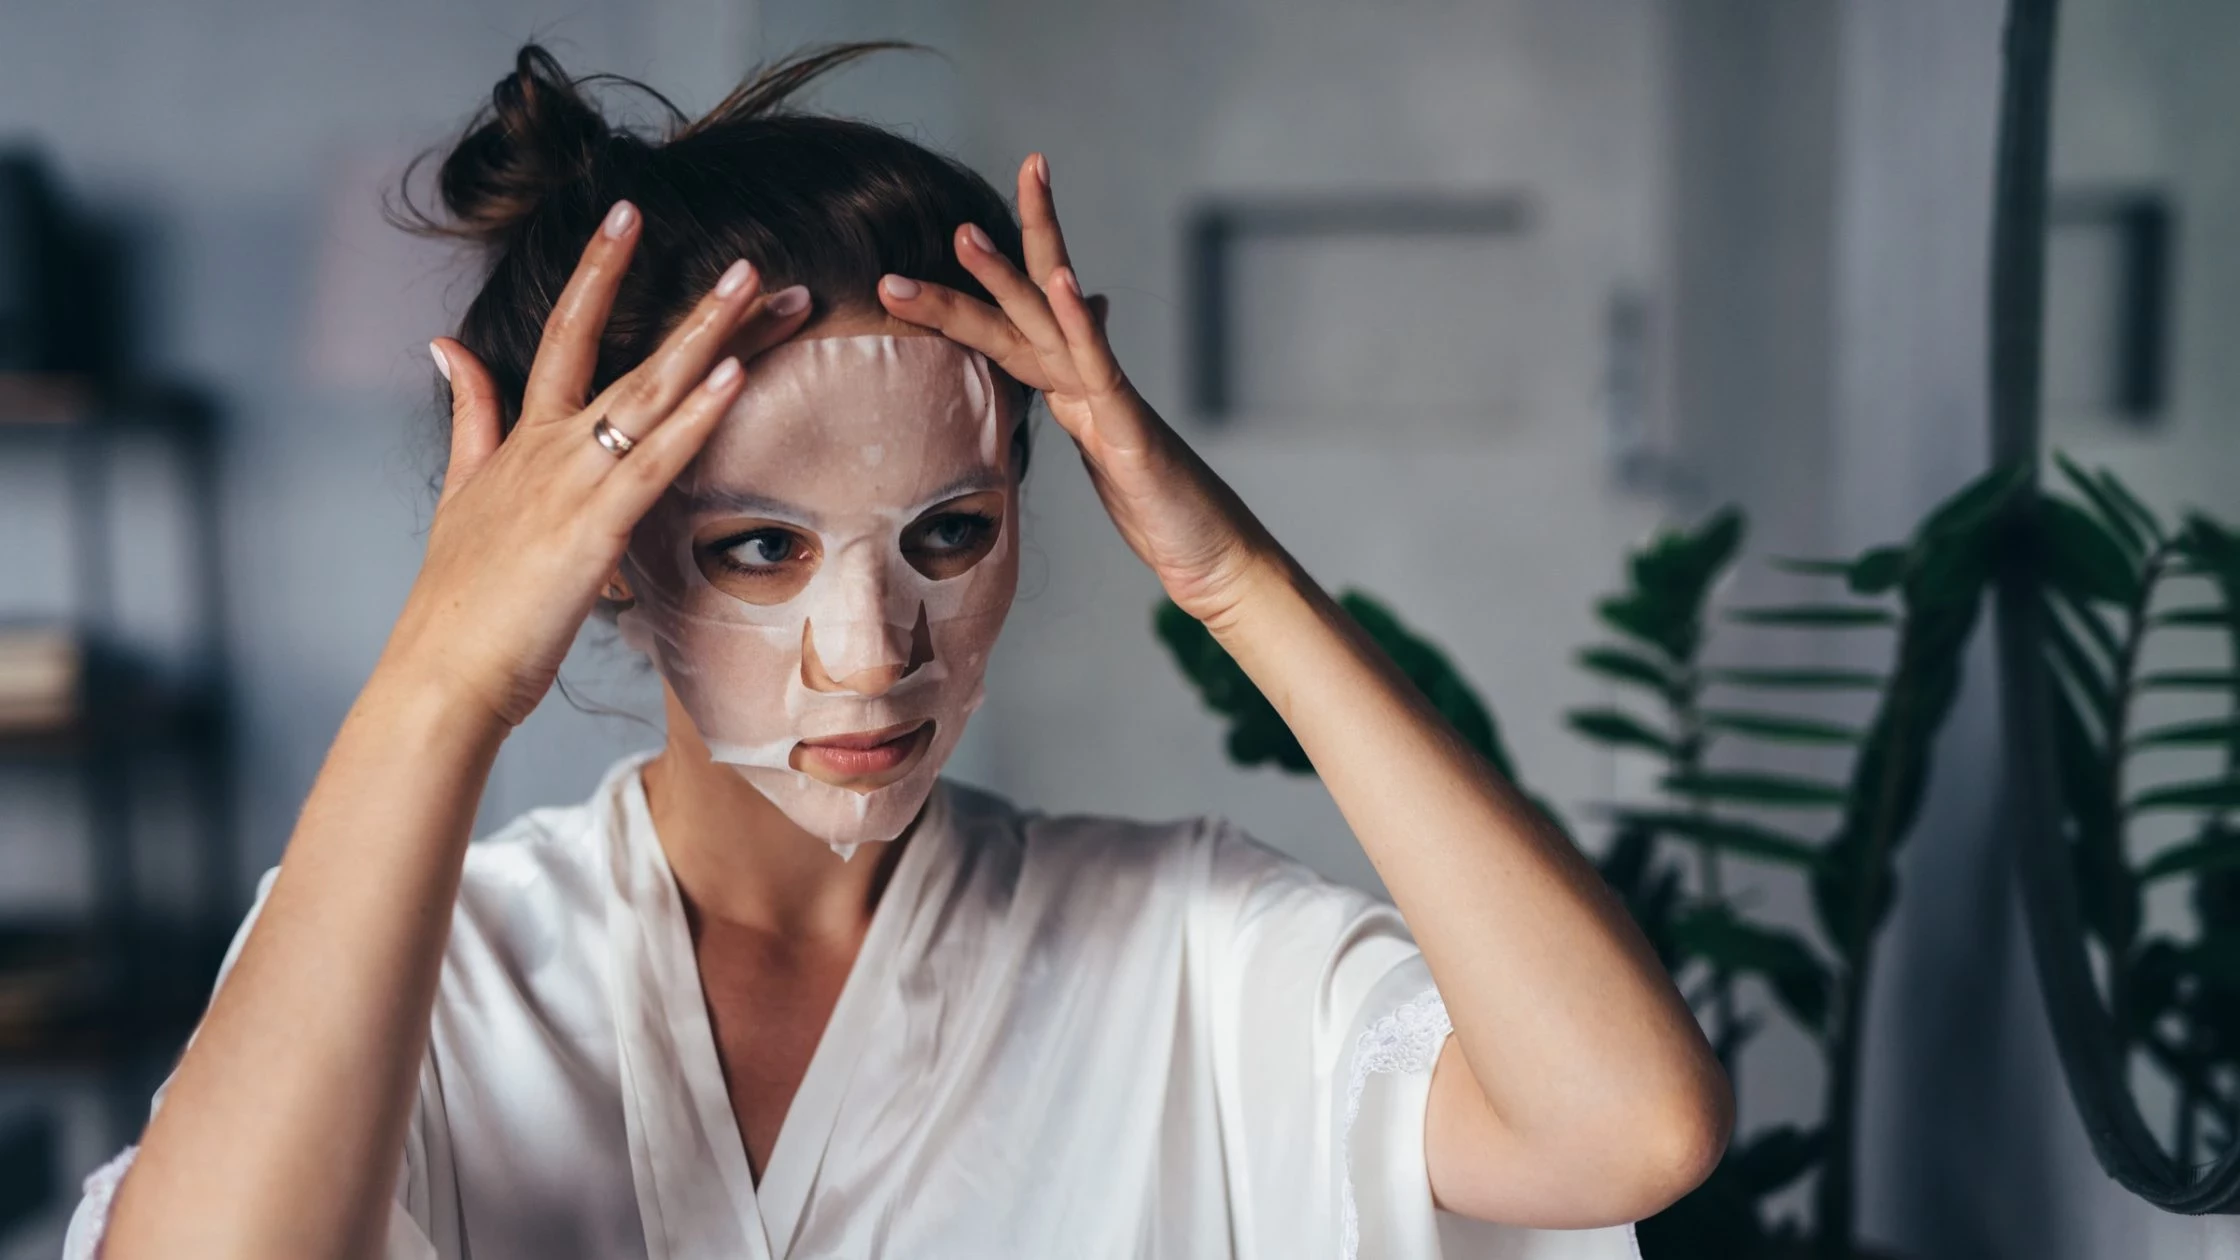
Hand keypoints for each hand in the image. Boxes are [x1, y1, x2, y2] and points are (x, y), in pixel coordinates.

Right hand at [387, 202, 813, 726]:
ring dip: (708, 340)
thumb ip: (467, 415)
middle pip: (629, 356)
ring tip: (758, 290)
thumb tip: (445, 345)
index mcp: (524, 441)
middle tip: (751, 260)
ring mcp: (571, 485)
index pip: (565, 334)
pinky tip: (730, 377)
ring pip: (650, 394)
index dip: (597, 270)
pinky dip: (693, 418)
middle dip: (695, 308)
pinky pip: (654, 461)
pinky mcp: (593, 529)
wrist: (443, 674)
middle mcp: (550, 449)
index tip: (629, 214)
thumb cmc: (463, 602)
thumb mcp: (461, 493)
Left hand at [876, 154, 1278, 628]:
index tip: (943, 240)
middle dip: (988, 258)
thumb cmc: (1158, 507)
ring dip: (1006, 279)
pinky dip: (1081, 322)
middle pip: (1027, 307)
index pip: (1015, 324)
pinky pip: (1100, 369)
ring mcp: (1110, 401)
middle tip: (952, 211)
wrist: (1212, 554)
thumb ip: (1082, 396)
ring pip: (1050, 328)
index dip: (979, 283)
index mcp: (1071, 388)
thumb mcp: (1104, 447)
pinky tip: (1062, 282)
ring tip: (964, 236)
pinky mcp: (1130, 432)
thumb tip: (1076, 347)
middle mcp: (1087, 382)